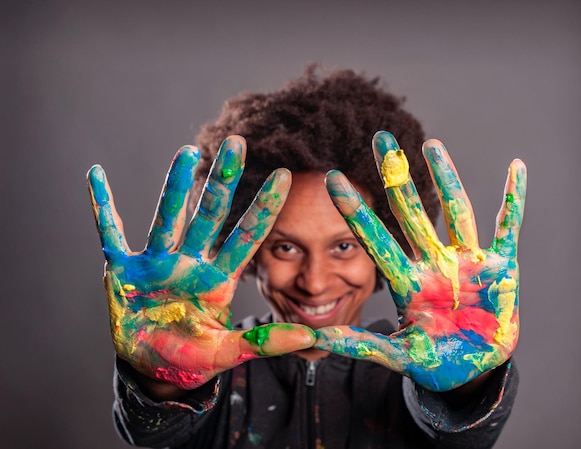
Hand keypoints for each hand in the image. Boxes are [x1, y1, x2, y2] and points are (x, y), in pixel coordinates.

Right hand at [87, 136, 314, 389]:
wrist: (154, 367)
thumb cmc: (193, 356)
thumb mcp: (229, 353)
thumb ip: (264, 342)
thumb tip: (310, 338)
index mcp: (218, 279)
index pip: (246, 237)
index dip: (264, 208)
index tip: (285, 176)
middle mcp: (190, 262)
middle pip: (209, 215)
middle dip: (222, 182)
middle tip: (237, 143)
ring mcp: (156, 264)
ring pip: (168, 218)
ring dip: (175, 186)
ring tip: (188, 152)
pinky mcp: (124, 271)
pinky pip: (110, 234)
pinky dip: (102, 207)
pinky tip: (96, 175)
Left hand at [315, 131, 526, 391]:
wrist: (473, 370)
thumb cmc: (433, 362)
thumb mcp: (395, 353)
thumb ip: (360, 343)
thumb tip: (315, 339)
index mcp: (408, 281)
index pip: (376, 240)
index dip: (356, 212)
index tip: (332, 179)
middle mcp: (434, 263)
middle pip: (411, 212)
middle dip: (396, 176)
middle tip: (381, 138)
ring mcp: (467, 262)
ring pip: (456, 211)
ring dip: (446, 178)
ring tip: (431, 144)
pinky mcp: (501, 267)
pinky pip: (508, 227)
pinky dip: (515, 199)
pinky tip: (516, 168)